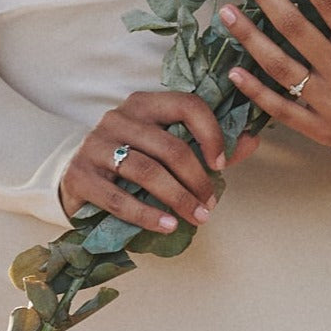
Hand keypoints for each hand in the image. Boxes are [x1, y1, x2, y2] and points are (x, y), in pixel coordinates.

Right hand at [58, 90, 258, 232]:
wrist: (77, 178)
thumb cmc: (131, 160)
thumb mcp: (166, 147)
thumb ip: (208, 145)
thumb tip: (252, 140)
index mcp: (144, 103)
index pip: (186, 104)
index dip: (211, 133)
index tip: (222, 164)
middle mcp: (118, 117)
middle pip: (170, 146)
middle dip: (197, 180)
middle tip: (210, 205)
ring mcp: (96, 144)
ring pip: (147, 171)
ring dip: (178, 199)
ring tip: (197, 218)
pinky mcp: (80, 175)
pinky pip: (118, 197)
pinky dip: (147, 215)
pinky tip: (167, 226)